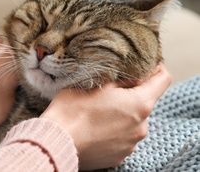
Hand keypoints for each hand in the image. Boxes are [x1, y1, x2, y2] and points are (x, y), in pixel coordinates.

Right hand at [41, 64, 170, 169]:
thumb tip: (134, 74)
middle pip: (144, 102)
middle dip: (130, 94)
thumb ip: (122, 77)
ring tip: (96, 111)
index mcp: (140, 103)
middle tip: (107, 89)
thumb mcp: (97, 82)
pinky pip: (122, 137)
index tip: (143, 65)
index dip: (155, 68)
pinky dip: (113, 130)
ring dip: (121, 113)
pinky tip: (94, 127)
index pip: (163, 79)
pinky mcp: (119, 156)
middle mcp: (142, 126)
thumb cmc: (73, 108)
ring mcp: (131, 144)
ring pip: (132, 121)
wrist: (57, 141)